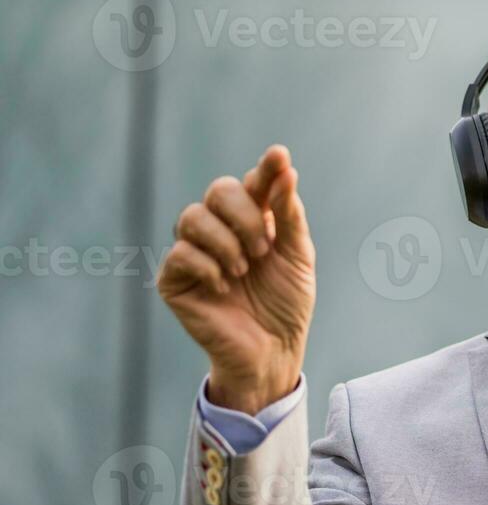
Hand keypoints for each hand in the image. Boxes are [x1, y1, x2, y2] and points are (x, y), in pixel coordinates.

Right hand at [157, 145, 315, 414]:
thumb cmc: (287, 303)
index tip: (279, 156)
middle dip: (244, 215)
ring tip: (244, 270)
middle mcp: (221, 229)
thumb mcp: (297, 256)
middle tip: (263, 249)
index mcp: (254, 220)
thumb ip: (288, 215)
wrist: (273, 349)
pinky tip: (224, 286)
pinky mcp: (174, 278)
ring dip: (225, 242)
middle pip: (218, 190)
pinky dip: (208, 266)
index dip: (267, 168)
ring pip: (193, 217)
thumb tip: (286, 170)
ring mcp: (195, 252)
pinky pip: (181, 252)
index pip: (255, 183)